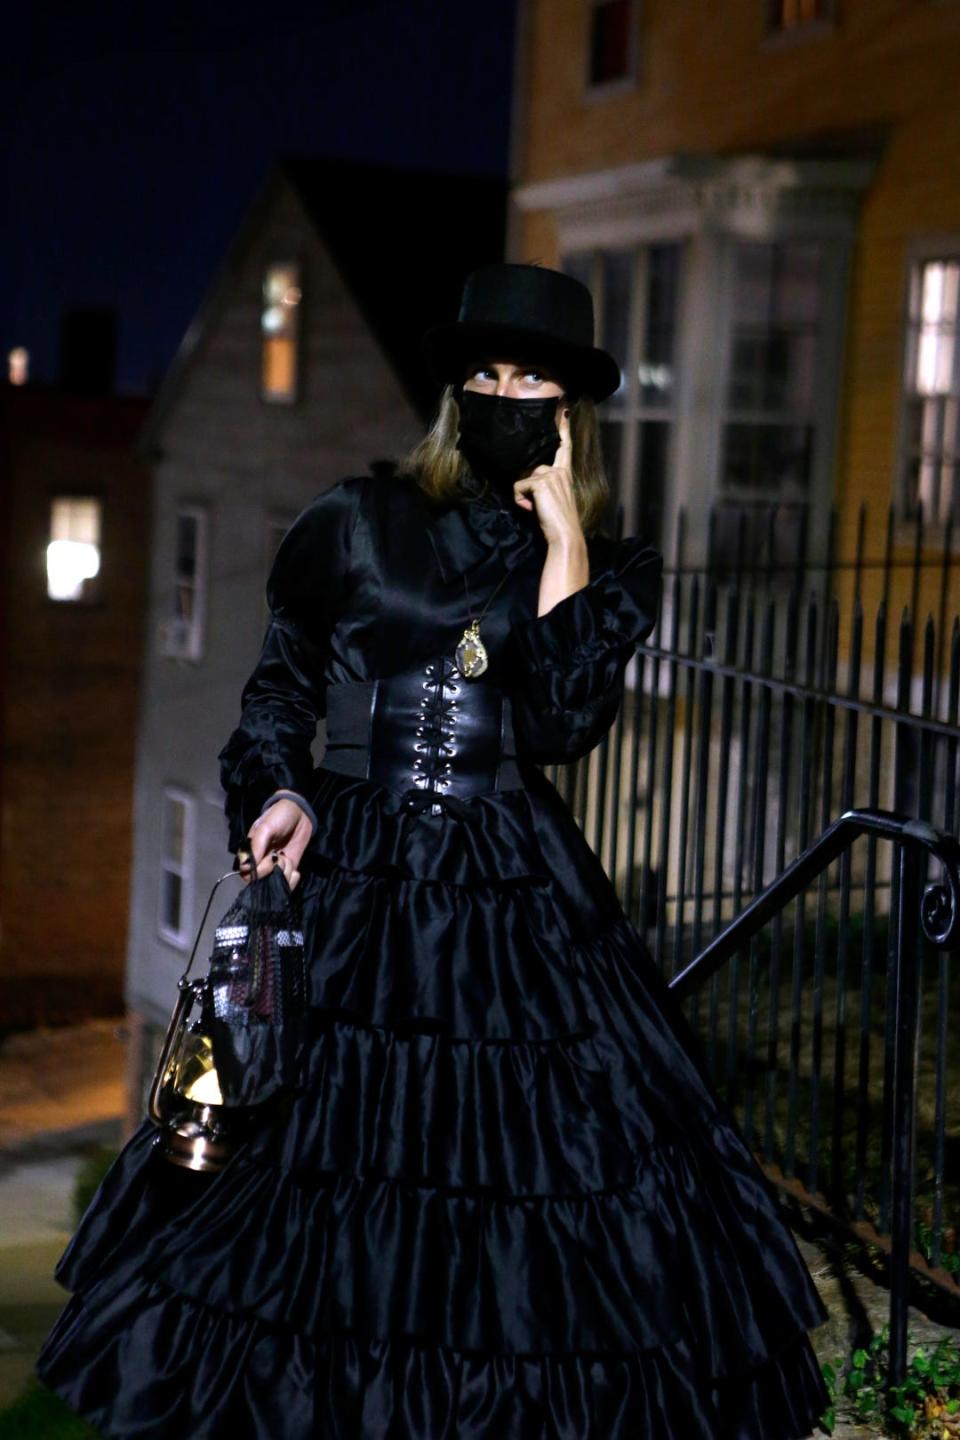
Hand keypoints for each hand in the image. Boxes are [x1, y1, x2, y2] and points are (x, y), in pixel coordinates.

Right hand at [238, 797, 311, 890]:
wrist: (300, 813)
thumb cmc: (279, 817)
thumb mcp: (265, 828)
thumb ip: (255, 847)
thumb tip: (245, 867)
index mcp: (250, 853)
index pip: (247, 874)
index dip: (260, 871)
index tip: (271, 858)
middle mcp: (260, 863)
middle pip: (261, 882)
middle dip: (274, 872)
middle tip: (281, 857)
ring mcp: (275, 867)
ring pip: (275, 885)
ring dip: (285, 874)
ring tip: (288, 859)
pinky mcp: (288, 869)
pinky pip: (287, 884)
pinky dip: (292, 881)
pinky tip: (296, 871)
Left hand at [512, 405, 583, 548]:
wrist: (565, 535)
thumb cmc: (558, 522)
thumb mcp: (552, 499)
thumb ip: (543, 486)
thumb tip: (526, 483)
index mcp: (565, 474)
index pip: (564, 447)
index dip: (564, 428)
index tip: (565, 409)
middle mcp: (560, 471)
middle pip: (531, 469)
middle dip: (527, 488)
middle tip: (538, 507)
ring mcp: (551, 474)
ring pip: (523, 479)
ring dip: (523, 496)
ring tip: (536, 510)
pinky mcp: (541, 482)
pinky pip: (518, 487)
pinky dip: (521, 501)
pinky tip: (532, 510)